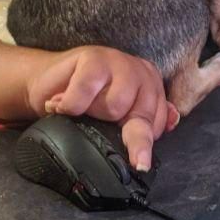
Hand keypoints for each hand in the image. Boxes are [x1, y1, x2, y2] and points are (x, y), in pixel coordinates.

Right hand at [26, 46, 178, 170]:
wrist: (46, 82)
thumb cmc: (84, 103)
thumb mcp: (114, 120)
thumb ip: (143, 124)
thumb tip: (173, 122)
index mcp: (152, 89)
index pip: (159, 125)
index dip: (140, 145)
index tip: (134, 162)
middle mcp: (141, 73)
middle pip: (140, 119)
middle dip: (113, 130)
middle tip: (93, 124)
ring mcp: (119, 61)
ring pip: (115, 107)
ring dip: (89, 114)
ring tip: (77, 109)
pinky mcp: (94, 57)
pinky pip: (86, 92)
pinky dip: (70, 105)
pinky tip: (60, 105)